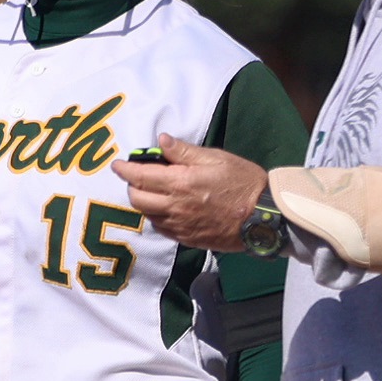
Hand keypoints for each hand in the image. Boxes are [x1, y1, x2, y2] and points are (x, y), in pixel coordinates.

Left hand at [112, 133, 268, 249]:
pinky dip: (157, 217)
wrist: (263, 216)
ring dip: (144, 203)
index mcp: (180, 183)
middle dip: (132, 187)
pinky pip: (162, 229)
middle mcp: (175, 207)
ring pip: (148, 215)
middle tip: (137, 177)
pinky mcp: (188, 239)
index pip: (141, 177)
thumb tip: (161, 140)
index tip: (118, 165)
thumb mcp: (216, 158)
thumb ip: (184, 152)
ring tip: (152, 192)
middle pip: (138, 199)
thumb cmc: (242, 182)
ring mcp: (180, 226)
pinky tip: (166, 209)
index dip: (125, 170)